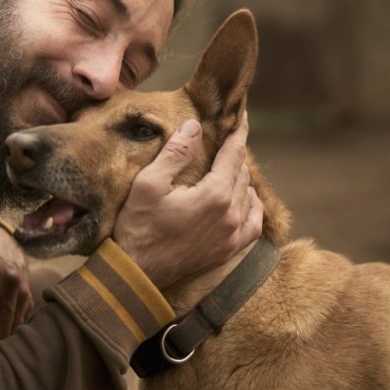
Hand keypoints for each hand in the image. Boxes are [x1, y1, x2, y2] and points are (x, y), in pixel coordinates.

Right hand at [113, 114, 263, 289]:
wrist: (136, 274)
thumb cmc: (138, 226)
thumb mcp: (149, 183)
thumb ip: (176, 152)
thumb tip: (195, 126)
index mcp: (215, 195)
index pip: (234, 154)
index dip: (238, 132)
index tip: (242, 116)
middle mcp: (231, 215)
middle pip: (242, 174)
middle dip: (235, 155)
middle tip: (226, 141)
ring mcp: (232, 236)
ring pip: (249, 196)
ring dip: (240, 179)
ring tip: (227, 168)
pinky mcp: (228, 251)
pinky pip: (253, 225)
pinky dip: (251, 207)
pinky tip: (242, 200)